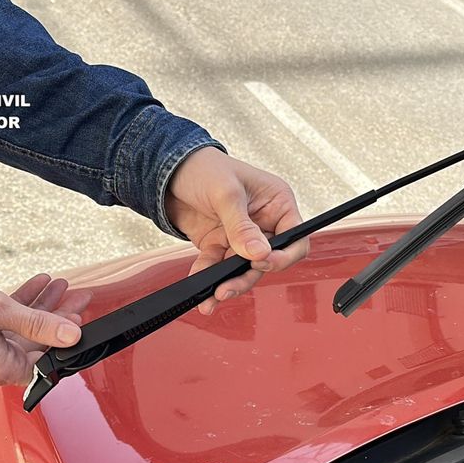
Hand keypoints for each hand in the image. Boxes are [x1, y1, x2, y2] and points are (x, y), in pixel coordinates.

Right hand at [0, 271, 91, 392]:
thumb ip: (39, 324)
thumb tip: (72, 335)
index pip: (43, 360)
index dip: (63, 338)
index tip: (78, 315)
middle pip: (32, 345)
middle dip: (55, 317)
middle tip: (75, 296)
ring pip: (17, 334)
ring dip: (38, 309)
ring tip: (58, 285)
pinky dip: (15, 311)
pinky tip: (34, 287)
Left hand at [165, 147, 308, 313]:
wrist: (168, 169)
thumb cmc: (205, 166)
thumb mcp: (226, 192)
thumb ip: (242, 226)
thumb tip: (259, 253)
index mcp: (277, 204)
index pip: (295, 239)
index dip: (284, 256)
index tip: (262, 262)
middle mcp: (264, 223)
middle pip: (268, 260)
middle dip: (248, 276)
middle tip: (229, 287)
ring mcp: (241, 236)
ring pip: (243, 269)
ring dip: (228, 283)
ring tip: (213, 295)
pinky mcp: (219, 244)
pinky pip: (217, 266)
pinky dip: (207, 276)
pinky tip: (198, 281)